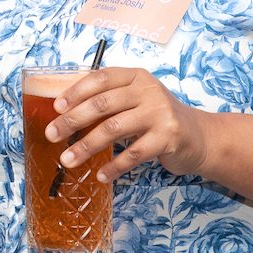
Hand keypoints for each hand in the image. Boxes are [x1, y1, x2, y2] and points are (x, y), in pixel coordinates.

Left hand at [42, 67, 212, 181]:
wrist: (200, 137)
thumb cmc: (158, 118)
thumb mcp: (137, 100)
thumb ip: (109, 101)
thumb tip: (65, 113)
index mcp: (136, 77)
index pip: (100, 78)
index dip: (75, 92)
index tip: (56, 108)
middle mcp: (148, 91)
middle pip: (102, 104)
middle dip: (72, 120)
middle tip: (51, 135)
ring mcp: (160, 113)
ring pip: (113, 129)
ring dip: (86, 146)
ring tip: (68, 159)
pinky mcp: (168, 138)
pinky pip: (133, 154)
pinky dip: (114, 166)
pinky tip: (101, 175)